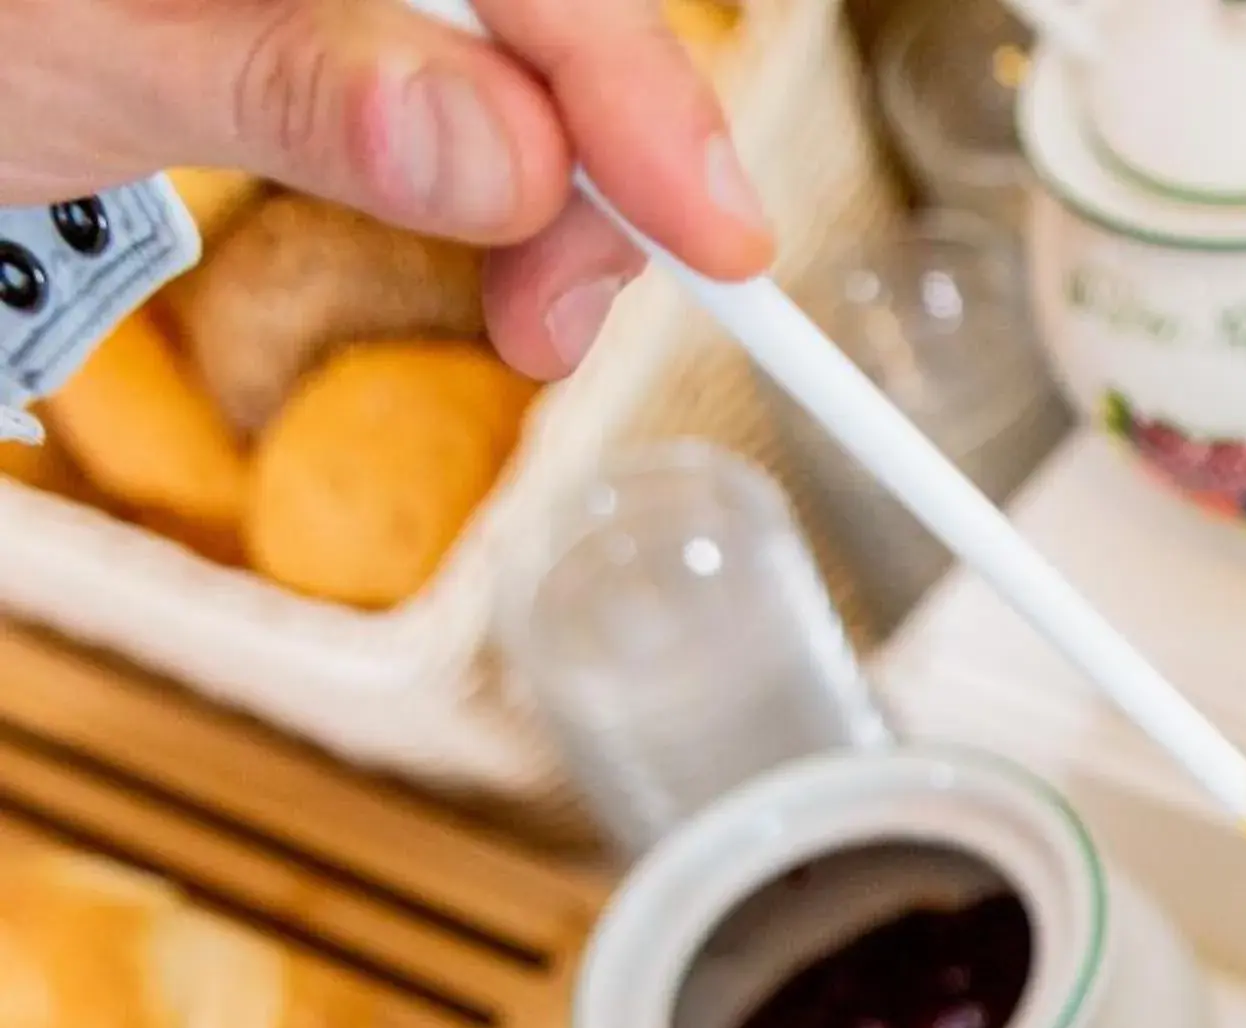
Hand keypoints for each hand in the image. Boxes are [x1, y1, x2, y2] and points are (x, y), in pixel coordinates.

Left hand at [0, 0, 773, 375]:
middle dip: (608, 158)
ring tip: (532, 320)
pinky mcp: (357, 14)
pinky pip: (488, 71)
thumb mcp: (72, 65)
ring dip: (572, 188)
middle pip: (552, 2)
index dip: (639, 82)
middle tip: (566, 322)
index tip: (717, 231)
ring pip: (538, 48)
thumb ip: (288, 86)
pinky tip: (510, 238)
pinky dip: (518, 171)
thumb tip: (507, 154)